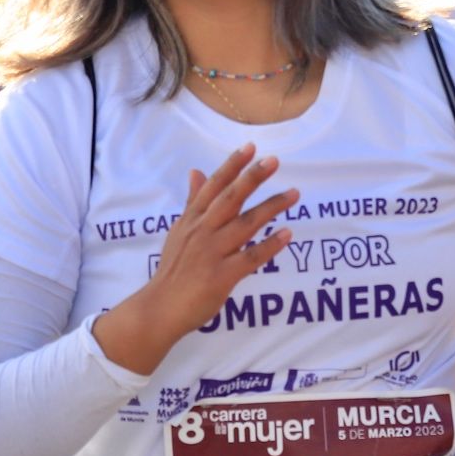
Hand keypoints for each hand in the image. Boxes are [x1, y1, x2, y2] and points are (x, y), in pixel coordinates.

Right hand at [97, 145, 297, 374]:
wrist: (160, 308)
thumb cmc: (173, 270)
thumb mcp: (179, 231)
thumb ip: (192, 202)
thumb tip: (196, 171)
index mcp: (191, 220)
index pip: (213, 186)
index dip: (232, 166)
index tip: (251, 147)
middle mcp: (201, 232)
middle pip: (230, 199)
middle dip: (253, 178)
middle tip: (274, 161)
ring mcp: (211, 253)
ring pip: (245, 225)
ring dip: (271, 207)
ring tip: (294, 194)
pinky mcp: (221, 276)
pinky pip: (251, 257)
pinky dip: (270, 245)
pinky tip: (287, 234)